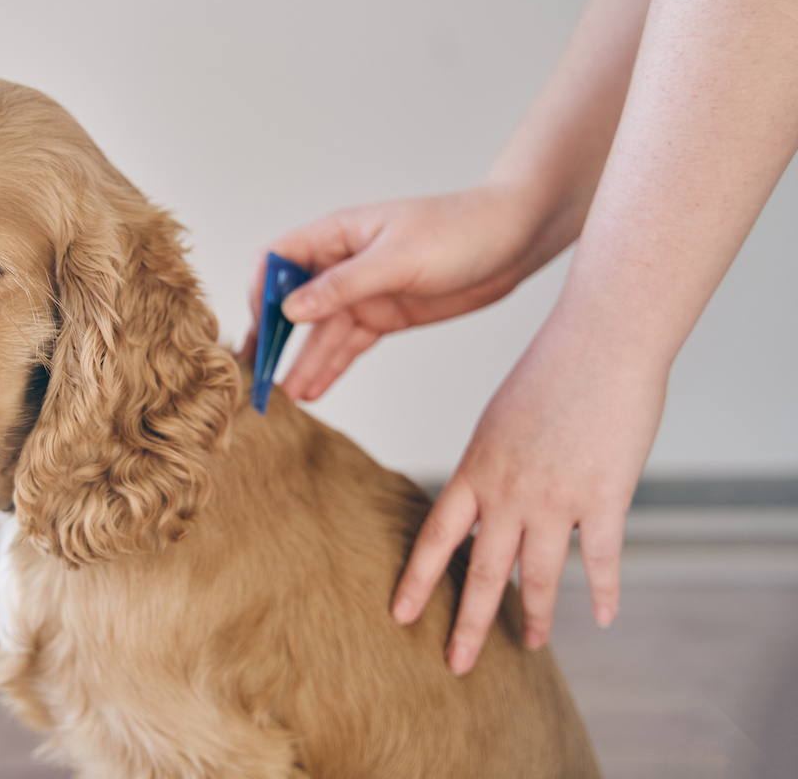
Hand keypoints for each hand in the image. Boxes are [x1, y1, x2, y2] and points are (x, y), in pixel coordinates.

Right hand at [242, 184, 565, 399]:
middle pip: (292, 302)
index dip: (262, 292)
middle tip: (259, 373)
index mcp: (336, 235)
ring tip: (283, 397)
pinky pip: (347, 346)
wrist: (513, 241)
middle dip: (274, 337)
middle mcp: (342, 264)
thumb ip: (342, 286)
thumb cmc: (459, 230)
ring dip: (301, 362)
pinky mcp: (384, 317)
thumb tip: (291, 309)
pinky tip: (312, 390)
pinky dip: (329, 368)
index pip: (277, 260)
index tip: (262, 326)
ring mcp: (362, 293)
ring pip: (320, 333)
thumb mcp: (397, 257)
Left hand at [390, 308, 667, 674]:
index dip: (417, 581)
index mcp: (476, 469)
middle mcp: (508, 492)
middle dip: (468, 623)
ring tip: (532, 645)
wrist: (598, 341)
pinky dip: (604, 592)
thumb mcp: (499, 419)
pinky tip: (604, 617)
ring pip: (540, 574)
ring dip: (537, 616)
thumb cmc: (549, 370)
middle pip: (482, 571)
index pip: (435, 537)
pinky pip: (602, 558)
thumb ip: (491, 464)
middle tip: (456, 664)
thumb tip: (487, 495)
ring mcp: (556, 497)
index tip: (401, 616)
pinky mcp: (605, 496)